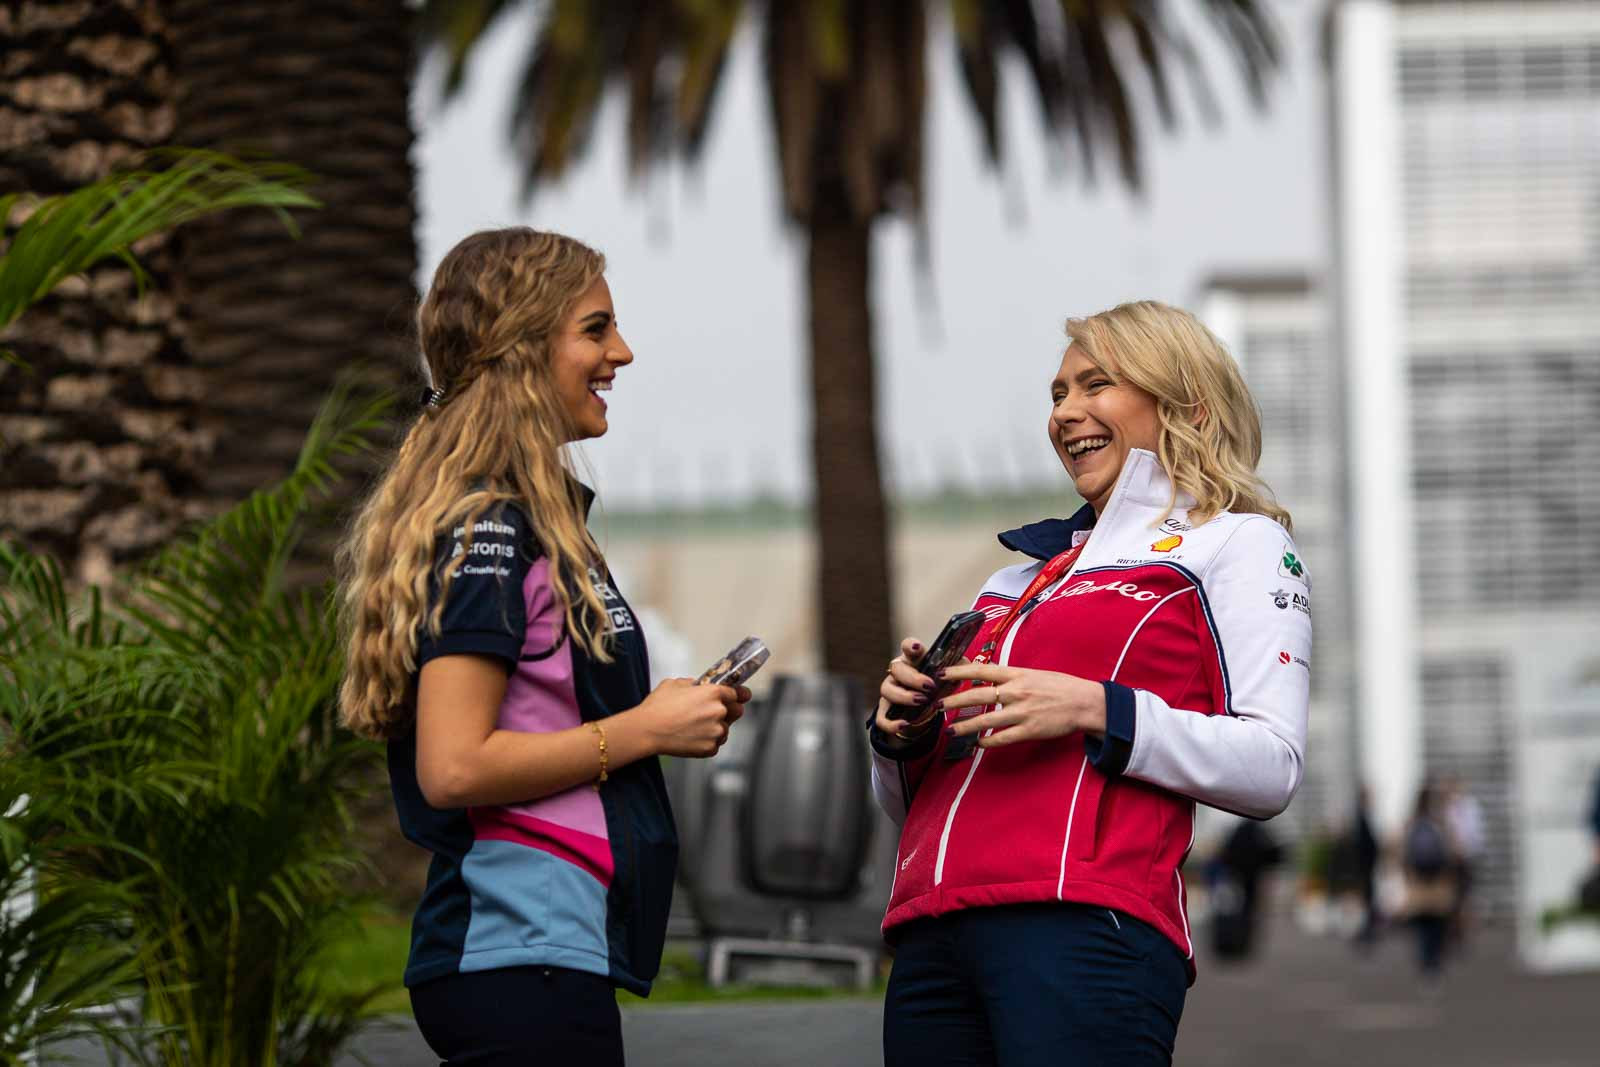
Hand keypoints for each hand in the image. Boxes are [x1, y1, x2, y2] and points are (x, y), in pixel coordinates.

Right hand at [632, 678, 748, 757]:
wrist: (647, 730)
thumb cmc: (658, 706)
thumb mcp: (674, 684)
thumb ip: (692, 684)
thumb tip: (697, 686)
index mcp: (713, 692)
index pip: (736, 693)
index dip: (736, 695)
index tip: (740, 697)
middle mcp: (719, 711)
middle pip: (738, 711)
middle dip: (730, 711)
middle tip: (713, 713)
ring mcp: (716, 731)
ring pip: (725, 729)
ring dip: (716, 728)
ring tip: (694, 728)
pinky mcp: (710, 748)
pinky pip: (715, 744)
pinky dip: (707, 742)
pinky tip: (691, 737)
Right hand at [874, 636, 948, 738]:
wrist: (925, 710)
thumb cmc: (937, 686)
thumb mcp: (949, 677)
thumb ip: (958, 669)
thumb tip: (966, 664)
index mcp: (914, 660)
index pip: (908, 646)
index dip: (910, 645)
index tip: (917, 648)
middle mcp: (899, 672)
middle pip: (896, 668)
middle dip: (913, 677)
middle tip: (930, 686)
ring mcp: (891, 690)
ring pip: (886, 689)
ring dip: (903, 696)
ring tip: (921, 702)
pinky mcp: (886, 710)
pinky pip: (881, 717)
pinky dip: (891, 722)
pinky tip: (904, 725)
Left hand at [938, 663, 1105, 749]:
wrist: (1085, 702)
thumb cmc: (1060, 687)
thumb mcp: (1033, 674)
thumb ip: (1010, 677)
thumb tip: (989, 680)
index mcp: (1017, 674)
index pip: (981, 670)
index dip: (958, 671)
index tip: (941, 674)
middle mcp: (1016, 691)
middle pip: (978, 696)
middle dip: (954, 701)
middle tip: (937, 706)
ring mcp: (1022, 712)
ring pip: (986, 721)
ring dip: (966, 725)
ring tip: (951, 729)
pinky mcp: (1029, 730)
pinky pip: (1002, 738)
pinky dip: (988, 741)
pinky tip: (978, 743)